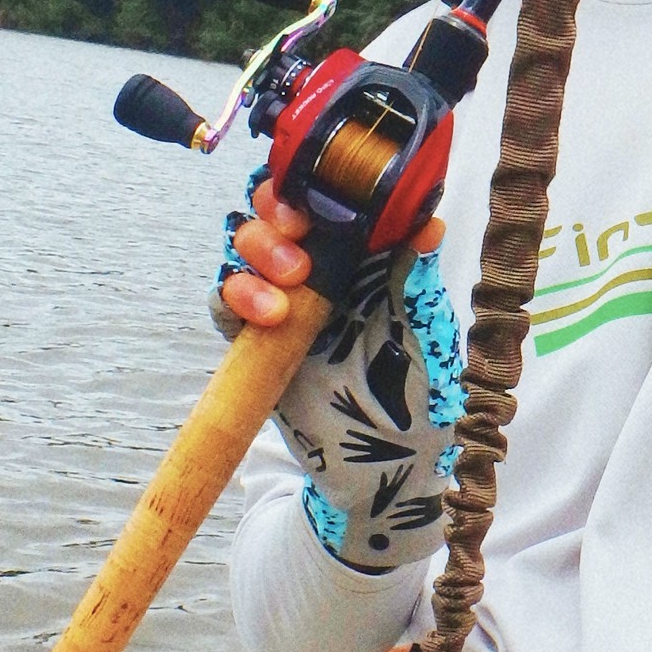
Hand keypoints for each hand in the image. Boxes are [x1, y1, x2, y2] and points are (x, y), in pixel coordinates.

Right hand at [213, 179, 464, 574]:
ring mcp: (283, 302)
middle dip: (276, 210)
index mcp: (365, 256)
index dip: (315, 182)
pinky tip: (266, 314)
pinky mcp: (254, 340)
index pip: (327, 197)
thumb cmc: (419, 395)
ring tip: (289, 287)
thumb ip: (416, 278)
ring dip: (258, 253)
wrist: (386, 468)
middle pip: (276, 211)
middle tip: (297, 233)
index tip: (322, 189)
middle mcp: (320, 270)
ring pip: (245, 248)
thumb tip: (428, 222)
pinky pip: (224, 303)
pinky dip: (235, 295)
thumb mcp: (424, 332)